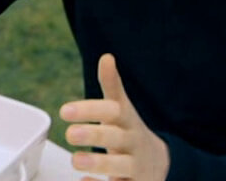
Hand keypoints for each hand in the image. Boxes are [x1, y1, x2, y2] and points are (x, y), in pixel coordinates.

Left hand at [60, 54, 169, 180]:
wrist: (161, 165)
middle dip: (94, 136)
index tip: (65, 111)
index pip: (112, 111)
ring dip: (99, 163)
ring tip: (76, 160)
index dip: (90, 110)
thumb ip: (112, 86)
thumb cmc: (130, 133)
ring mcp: (136, 168)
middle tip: (70, 134)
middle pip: (116, 139)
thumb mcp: (123, 109)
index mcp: (128, 122)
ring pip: (120, 167)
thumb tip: (106, 57)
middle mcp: (133, 144)